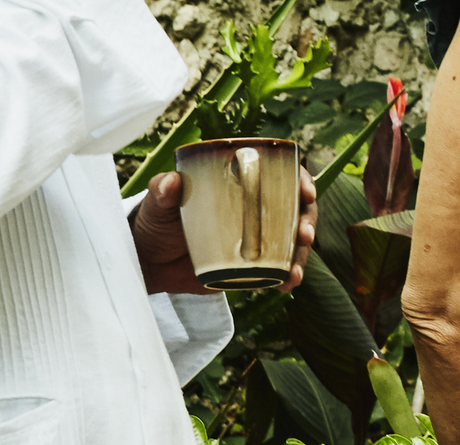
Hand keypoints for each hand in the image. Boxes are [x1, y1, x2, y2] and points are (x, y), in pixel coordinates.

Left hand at [131, 170, 321, 293]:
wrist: (150, 262)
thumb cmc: (157, 222)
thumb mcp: (159, 203)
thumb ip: (162, 190)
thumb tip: (171, 182)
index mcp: (240, 184)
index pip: (281, 175)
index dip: (301, 180)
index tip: (306, 192)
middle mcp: (255, 208)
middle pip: (296, 209)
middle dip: (308, 221)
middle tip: (305, 236)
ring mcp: (257, 237)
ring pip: (293, 241)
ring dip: (302, 254)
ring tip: (295, 272)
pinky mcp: (253, 264)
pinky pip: (279, 268)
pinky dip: (288, 276)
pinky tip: (287, 284)